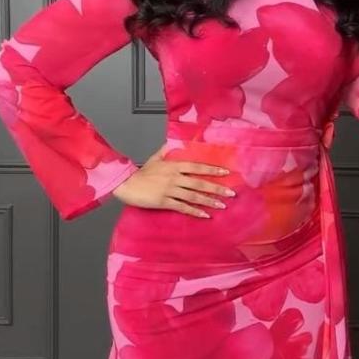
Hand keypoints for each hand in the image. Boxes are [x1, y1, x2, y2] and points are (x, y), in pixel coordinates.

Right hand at [112, 144, 235, 217]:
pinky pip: (183, 207)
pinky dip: (195, 212)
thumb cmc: (141, 172)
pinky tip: (206, 215)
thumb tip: (171, 142)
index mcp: (174, 166)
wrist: (126, 184)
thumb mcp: (154, 158)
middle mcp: (175, 177)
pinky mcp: (165, 202)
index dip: (212, 169)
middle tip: (231, 193)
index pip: (197, 167)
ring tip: (222, 205)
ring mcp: (170, 190)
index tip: (226, 172)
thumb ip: (165, 151)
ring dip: (209, 201)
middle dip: (217, 188)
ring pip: (194, 196)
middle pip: (199, 183)